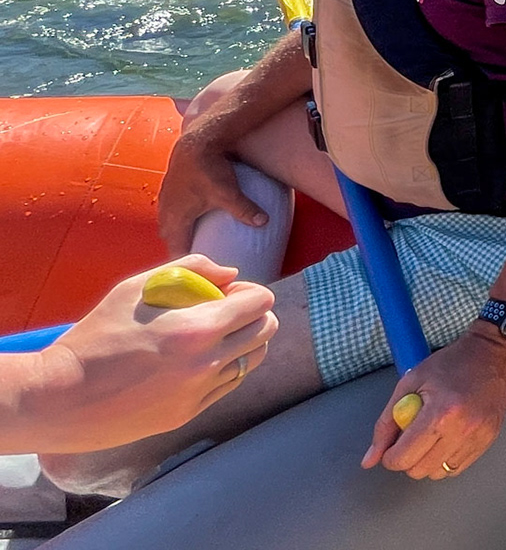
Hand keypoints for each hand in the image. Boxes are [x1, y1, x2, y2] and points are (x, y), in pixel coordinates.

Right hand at [27, 256, 276, 453]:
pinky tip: (195, 361)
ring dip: (243, 344)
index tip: (230, 293)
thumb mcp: (134, 289)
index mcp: (198, 330)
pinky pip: (226, 386)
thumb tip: (229, 274)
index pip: (261, 303)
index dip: (250, 293)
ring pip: (252, 362)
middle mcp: (207, 364)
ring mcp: (200, 393)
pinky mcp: (188, 414)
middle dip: (254, 315)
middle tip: (226, 312)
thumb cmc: (94, 338)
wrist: (60, 398)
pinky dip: (223, 369)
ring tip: (213, 337)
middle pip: (266, 331)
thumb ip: (190, 270)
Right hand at [158, 130, 267, 254]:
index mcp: (176, 219)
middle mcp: (166, 212)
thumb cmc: (208, 168)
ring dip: (180, 234)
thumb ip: (244, 210)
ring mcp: (166, 199)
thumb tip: (263, 223)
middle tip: (201, 259)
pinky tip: (194, 216)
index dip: (187, 264)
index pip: (177, 252)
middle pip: (171, 240)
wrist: (196, 140)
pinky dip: (181, 218)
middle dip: (183, 251)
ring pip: (169, 225)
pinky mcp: (170, 188)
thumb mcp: (228, 192)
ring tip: (197, 240)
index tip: (199, 274)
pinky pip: (172, 211)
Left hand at [362, 329, 505, 479]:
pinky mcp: (488, 440)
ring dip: (428, 461)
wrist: (491, 354)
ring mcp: (478, 437)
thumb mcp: (409, 384)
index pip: (403, 457)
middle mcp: (462, 429)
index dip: (389, 456)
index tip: (390, 448)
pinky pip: (458, 467)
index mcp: (440, 413)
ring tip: (431, 436)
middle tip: (410, 439)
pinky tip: (447, 437)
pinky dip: (446, 459)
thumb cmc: (451, 363)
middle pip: (420, 470)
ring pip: (440, 473)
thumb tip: (371, 458)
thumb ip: (386, 423)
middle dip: (408, 459)